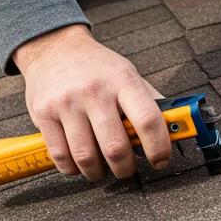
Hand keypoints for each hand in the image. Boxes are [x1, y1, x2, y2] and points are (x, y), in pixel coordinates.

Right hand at [14, 24, 170, 181]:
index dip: (158, 147)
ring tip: (103, 169)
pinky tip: (80, 163)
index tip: (160, 161)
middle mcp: (94, 92)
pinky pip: (60, 156)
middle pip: (115, 147)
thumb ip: (150, 101)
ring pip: (86, 157)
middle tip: (127, 169)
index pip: (147, 120)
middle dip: (125, 169)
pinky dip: (73, 169)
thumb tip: (177, 127)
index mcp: (123, 81)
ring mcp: (66, 103)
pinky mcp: (43, 114)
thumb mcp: (129, 74)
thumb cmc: (98, 67)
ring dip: (98, 173)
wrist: (54, 47)